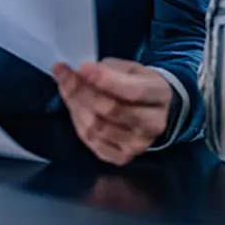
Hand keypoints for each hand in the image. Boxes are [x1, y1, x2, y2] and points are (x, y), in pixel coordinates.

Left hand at [53, 59, 173, 165]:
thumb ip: (107, 70)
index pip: (133, 91)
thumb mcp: (128, 68)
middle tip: (64, 75)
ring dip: (76, 106)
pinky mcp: (123, 157)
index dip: (105, 80)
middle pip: (112, 110)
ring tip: (68, 89)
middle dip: (82, 91)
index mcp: (160, 94)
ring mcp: (139, 144)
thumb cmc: (136, 83)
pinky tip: (76, 109)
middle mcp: (154, 123)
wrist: (149, 108)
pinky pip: (93, 142)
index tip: (81, 68)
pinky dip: (78, 124)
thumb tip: (79, 74)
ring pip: (98, 127)